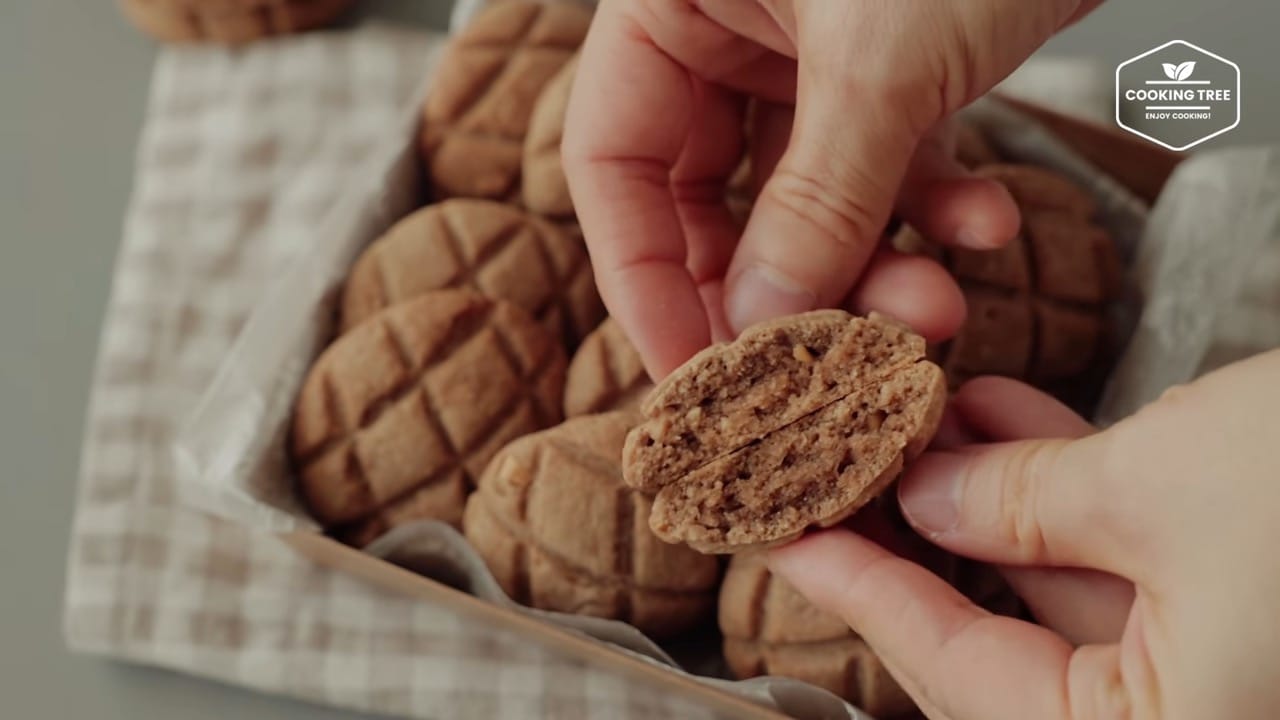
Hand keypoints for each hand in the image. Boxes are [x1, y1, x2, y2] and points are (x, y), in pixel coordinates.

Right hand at [562, 0, 1101, 378]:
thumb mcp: (882, 58)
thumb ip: (819, 197)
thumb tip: (763, 321)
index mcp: (671, 2)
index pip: (613, 161)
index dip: (642, 277)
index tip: (691, 372)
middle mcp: (724, 30)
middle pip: (709, 199)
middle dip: (780, 286)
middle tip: (821, 362)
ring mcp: (804, 51)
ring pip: (809, 199)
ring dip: (874, 265)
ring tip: (938, 310)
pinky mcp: (886, 69)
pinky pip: (888, 166)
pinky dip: (934, 207)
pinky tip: (986, 227)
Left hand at [770, 350, 1279, 719]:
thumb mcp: (1156, 489)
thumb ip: (1022, 504)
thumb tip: (926, 496)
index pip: (954, 670)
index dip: (860, 590)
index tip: (787, 533)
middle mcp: (1172, 718)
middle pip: (996, 636)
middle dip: (919, 531)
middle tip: (838, 466)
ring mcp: (1206, 668)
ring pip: (1057, 582)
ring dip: (987, 488)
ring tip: (917, 410)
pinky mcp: (1237, 604)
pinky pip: (1121, 556)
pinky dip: (1064, 485)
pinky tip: (1001, 411)